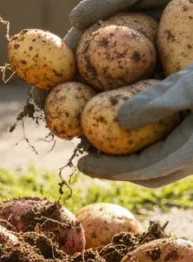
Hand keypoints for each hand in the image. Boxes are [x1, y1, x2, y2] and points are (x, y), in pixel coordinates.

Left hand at [77, 66, 192, 186]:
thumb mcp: (189, 85)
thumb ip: (157, 102)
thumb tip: (119, 119)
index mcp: (188, 154)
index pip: (140, 170)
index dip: (107, 169)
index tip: (80, 164)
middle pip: (148, 176)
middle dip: (115, 169)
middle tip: (86, 158)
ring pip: (158, 166)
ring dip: (129, 159)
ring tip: (99, 143)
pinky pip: (166, 152)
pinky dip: (143, 146)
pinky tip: (127, 127)